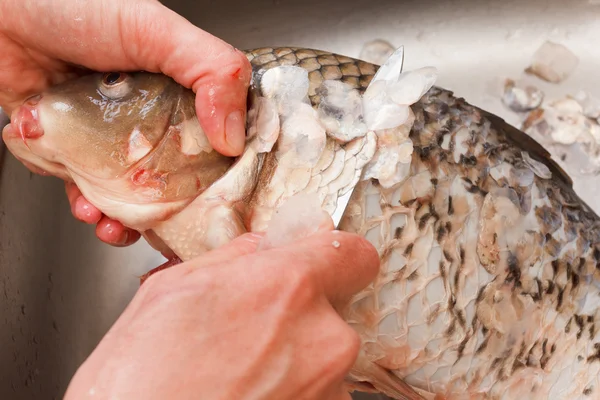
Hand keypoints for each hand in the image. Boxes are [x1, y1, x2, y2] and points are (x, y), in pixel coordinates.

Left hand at [0, 0, 250, 245]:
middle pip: (175, 174)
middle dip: (174, 205)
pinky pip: (85, 189)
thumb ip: (211, 69)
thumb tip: (234, 136)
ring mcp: (109, 136)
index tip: (221, 197)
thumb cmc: (73, 8)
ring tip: (119, 224)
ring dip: (127, 218)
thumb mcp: (157, 30)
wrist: (0, 13)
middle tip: (170, 222)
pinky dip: (87, 207)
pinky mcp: (72, 149)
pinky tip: (87, 207)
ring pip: (131, 191)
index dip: (223, 171)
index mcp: (179, 90)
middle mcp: (148, 116)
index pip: (216, 137)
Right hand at [63, 230, 379, 399]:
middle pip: (334, 308)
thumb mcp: (169, 294)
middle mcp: (323, 337)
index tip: (316, 264)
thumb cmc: (141, 386)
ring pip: (323, 355)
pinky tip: (247, 393)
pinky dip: (291, 391)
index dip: (333, 257)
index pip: (353, 253)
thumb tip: (259, 248)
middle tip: (252, 329)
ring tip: (240, 372)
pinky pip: (318, 392)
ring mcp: (329, 388)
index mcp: (288, 287)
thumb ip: (231, 259)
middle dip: (299, 313)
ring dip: (293, 358)